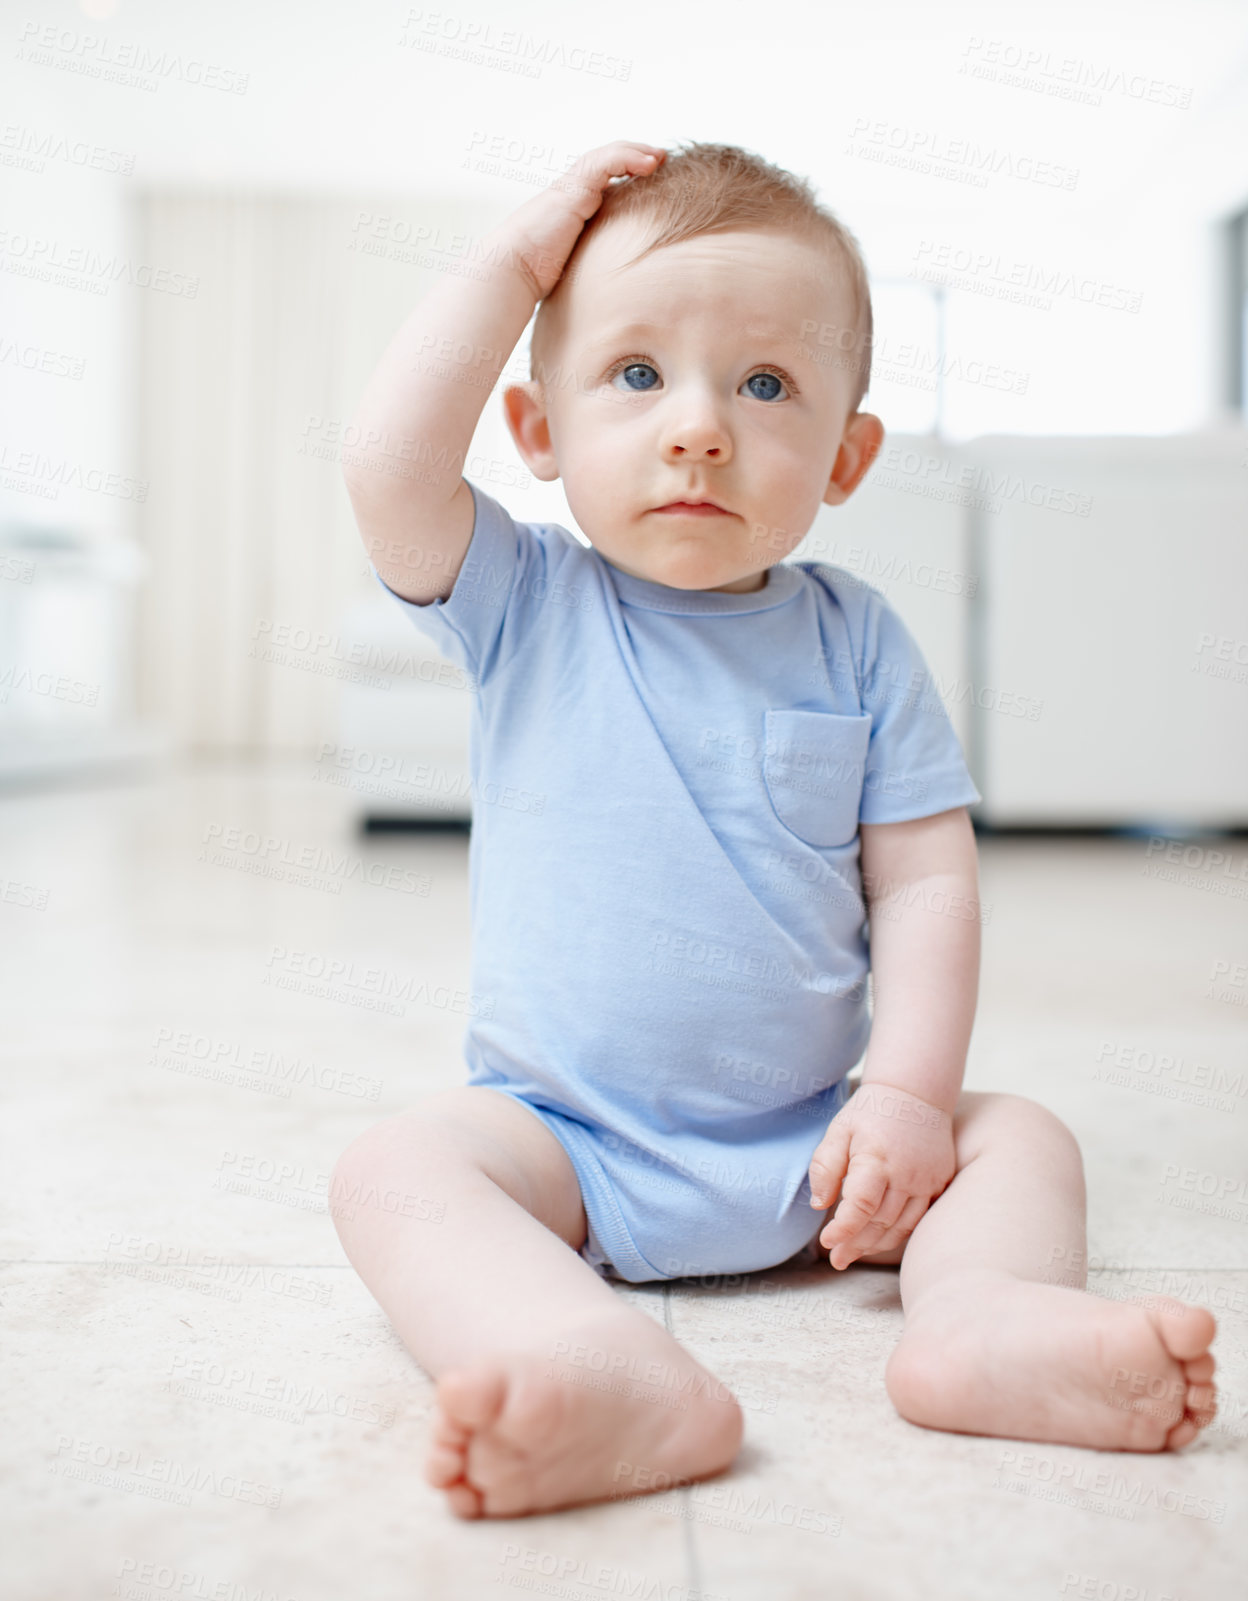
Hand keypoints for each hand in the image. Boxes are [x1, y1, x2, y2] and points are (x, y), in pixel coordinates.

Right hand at [501, 140, 666, 299]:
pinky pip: (604, 163)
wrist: (512, 271)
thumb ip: (591, 265)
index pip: (602, 182)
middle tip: (661, 159)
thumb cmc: (536, 278)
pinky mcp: (573, 190)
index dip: (626, 174)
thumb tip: (615, 291)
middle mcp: (571, 194)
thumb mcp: (575, 267)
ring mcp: (571, 189)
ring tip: (660, 157)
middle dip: (635, 157)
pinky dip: (627, 158)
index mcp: (572, 208)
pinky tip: (649, 163)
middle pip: (607, 163)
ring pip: (607, 157)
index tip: (651, 178)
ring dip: (636, 152)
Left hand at [807, 1081, 955, 1268]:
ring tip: (853, 1254)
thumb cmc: (871, 1112)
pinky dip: (898, 1233)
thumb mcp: (839, 1130)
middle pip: (880, 1223)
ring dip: (876, 1245)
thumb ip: (826, 1166)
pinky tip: (880, 1239)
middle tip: (837, 1259)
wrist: (916, 1093)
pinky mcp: (939, 1182)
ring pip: (901, 1226)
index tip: (826, 1241)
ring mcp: (926, 1180)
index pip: (861, 1207)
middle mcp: (906, 1173)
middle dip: (855, 1245)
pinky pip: (919, 1218)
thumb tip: (820, 1205)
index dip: (843, 1229)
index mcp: (876, 1158)